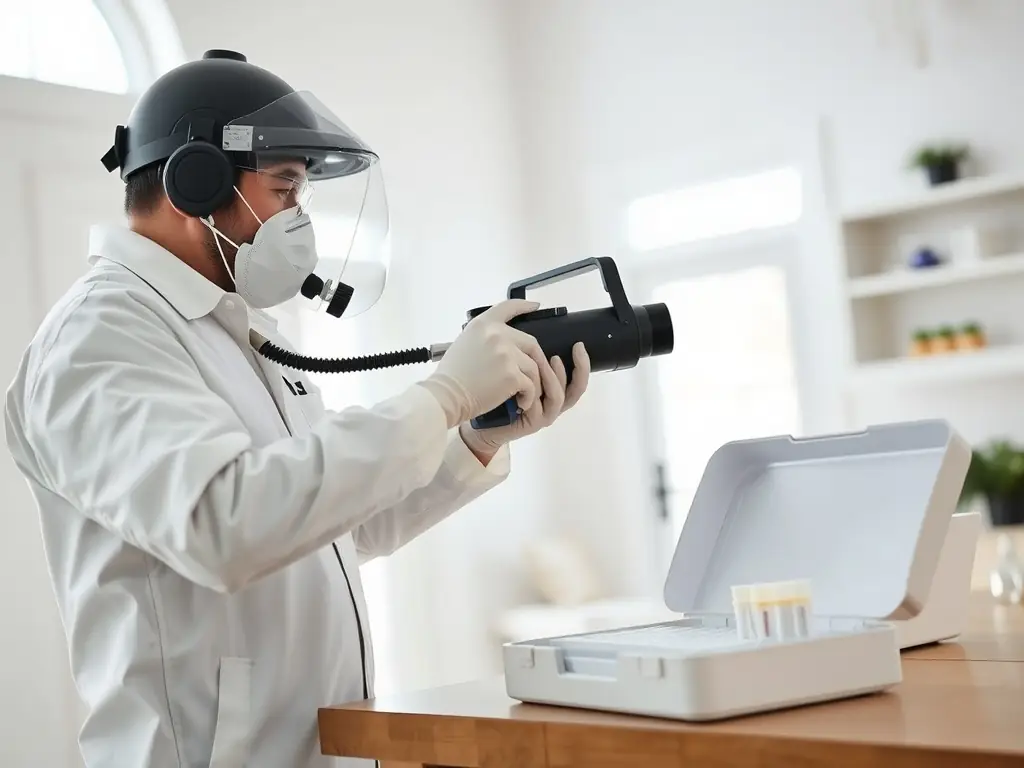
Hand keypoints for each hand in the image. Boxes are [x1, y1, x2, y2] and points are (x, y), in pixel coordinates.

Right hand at [418, 299, 551, 428]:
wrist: (446, 395)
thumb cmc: (451, 375)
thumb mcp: (463, 343)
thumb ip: (484, 338)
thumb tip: (501, 345)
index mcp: (483, 325)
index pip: (508, 307)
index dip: (524, 305)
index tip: (535, 306)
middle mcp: (497, 334)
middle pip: (530, 343)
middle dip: (536, 360)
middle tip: (536, 374)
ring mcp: (507, 354)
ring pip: (533, 367)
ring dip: (533, 382)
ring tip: (526, 395)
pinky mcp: (512, 375)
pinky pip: (530, 385)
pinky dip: (529, 396)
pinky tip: (522, 403)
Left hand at [459, 341, 590, 455]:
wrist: (477, 417)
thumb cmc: (493, 389)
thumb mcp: (513, 368)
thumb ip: (525, 355)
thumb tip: (530, 326)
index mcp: (550, 390)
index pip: (575, 377)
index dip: (581, 362)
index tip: (578, 343)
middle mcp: (551, 403)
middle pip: (577, 388)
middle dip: (581, 367)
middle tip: (577, 347)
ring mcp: (544, 414)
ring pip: (561, 395)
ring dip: (557, 376)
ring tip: (551, 359)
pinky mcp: (533, 422)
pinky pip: (543, 406)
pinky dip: (541, 391)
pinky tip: (533, 378)